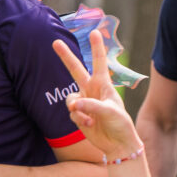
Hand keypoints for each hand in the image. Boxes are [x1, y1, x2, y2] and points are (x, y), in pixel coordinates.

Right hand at [54, 30, 142, 159]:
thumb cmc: (120, 124)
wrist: (117, 144)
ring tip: (88, 119)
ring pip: (70, 99)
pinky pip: (72, 114)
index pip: (99, 62)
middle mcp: (92, 90)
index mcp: (104, 85)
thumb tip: (75, 105)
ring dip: (77, 108)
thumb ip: (92, 106)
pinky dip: (79, 120)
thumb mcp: (110, 112)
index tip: (95, 32)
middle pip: (75, 70)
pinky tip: (90, 126)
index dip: (96, 47)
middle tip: (56, 42)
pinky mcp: (79, 116)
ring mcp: (84, 103)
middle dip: (66, 56)